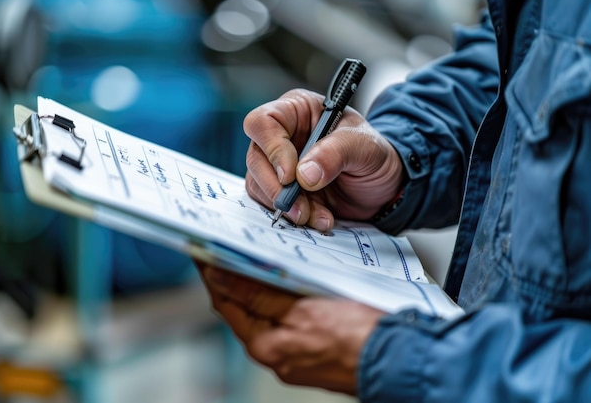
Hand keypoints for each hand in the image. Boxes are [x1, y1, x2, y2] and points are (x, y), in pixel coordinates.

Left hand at [196, 262, 385, 394]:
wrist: (400, 358)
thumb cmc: (358, 337)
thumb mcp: (302, 309)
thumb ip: (260, 294)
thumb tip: (223, 277)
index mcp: (266, 345)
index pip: (226, 302)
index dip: (212, 273)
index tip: (204, 248)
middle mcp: (275, 352)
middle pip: (243, 306)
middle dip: (233, 275)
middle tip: (228, 245)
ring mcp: (294, 351)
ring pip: (265, 309)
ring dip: (257, 282)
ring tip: (254, 255)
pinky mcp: (312, 345)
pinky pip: (286, 315)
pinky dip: (279, 294)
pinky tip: (287, 278)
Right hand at [244, 88, 405, 230]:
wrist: (384, 186)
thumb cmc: (374, 153)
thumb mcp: (365, 146)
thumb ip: (336, 153)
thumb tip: (304, 175)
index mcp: (297, 111)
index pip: (264, 122)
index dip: (272, 149)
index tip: (291, 175)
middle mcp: (282, 135)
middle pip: (256, 157)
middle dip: (276, 187)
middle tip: (300, 206)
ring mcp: (279, 164)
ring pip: (259, 184)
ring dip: (285, 205)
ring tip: (316, 215)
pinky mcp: (282, 190)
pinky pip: (271, 204)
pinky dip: (293, 216)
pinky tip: (318, 218)